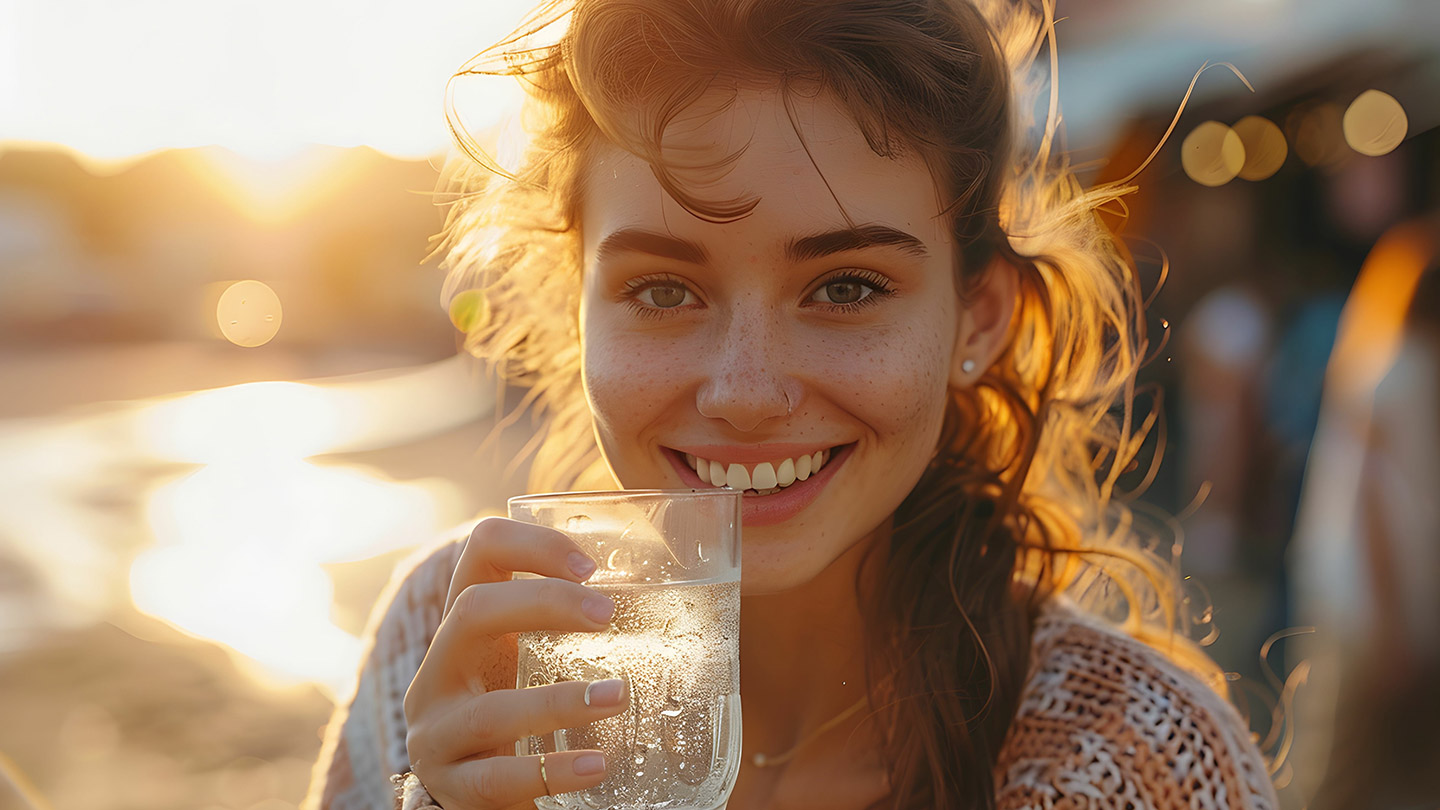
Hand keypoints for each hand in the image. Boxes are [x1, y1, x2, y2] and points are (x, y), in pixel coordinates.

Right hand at [403, 517, 627, 808]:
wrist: (471, 790)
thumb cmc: (515, 712)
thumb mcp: (529, 659)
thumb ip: (569, 631)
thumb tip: (670, 607)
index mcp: (466, 625)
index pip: (481, 551)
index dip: (532, 544)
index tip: (590, 566)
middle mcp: (439, 668)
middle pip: (471, 610)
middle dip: (543, 603)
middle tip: (607, 615)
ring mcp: (437, 730)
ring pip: (489, 710)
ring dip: (560, 702)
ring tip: (620, 696)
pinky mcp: (449, 785)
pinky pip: (497, 778)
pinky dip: (553, 772)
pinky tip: (597, 765)